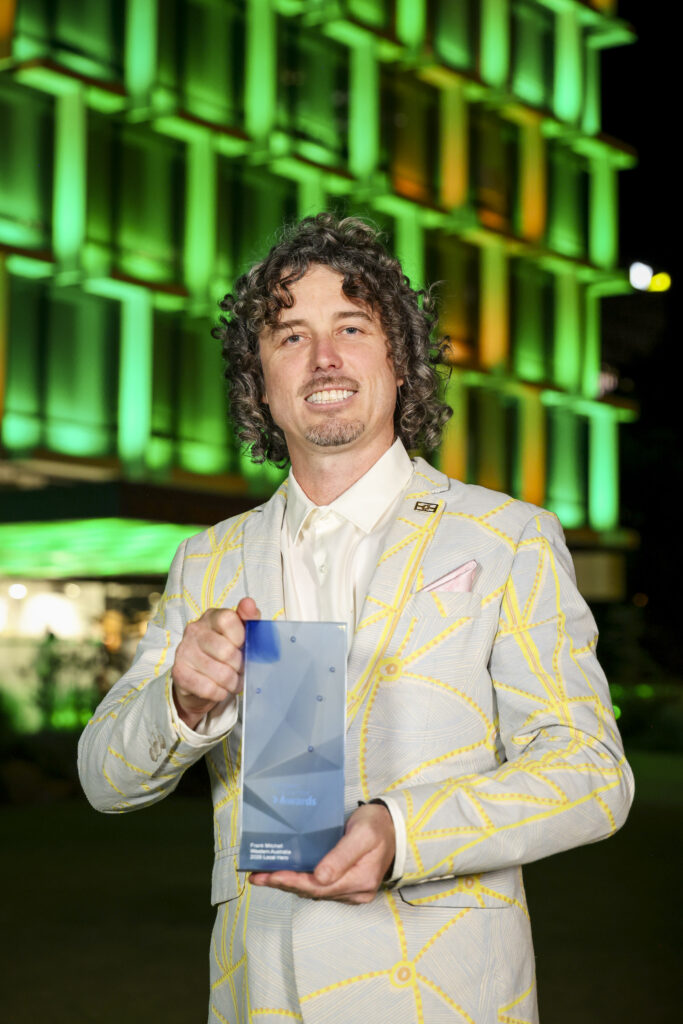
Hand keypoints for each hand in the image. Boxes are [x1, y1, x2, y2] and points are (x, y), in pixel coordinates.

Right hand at [171, 597, 259, 729]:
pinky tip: (220, 689)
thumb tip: (249, 603)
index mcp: (212, 616)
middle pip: (226, 651)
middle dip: (240, 666)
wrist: (199, 678)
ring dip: (233, 682)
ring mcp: (184, 651)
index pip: (228, 620)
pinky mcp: (179, 672)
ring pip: (220, 673)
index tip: (243, 646)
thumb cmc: (225, 651)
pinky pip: (208, 688)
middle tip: (241, 669)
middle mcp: (194, 630)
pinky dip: (220, 693)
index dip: (241, 638)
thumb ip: (249, 619)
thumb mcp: (241, 633)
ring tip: (233, 681)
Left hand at [249, 802, 395, 904]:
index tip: (271, 875)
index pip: (319, 886)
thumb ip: (342, 856)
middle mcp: (355, 891)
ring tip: (263, 876)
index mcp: (360, 880)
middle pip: (313, 891)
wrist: (393, 826)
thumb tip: (319, 878)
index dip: (293, 882)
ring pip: (314, 890)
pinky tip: (284, 874)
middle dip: (283, 884)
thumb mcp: (362, 834)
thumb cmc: (378, 826)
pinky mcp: (346, 884)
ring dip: (288, 883)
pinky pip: (319, 886)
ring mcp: (351, 890)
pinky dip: (300, 881)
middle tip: (257, 876)